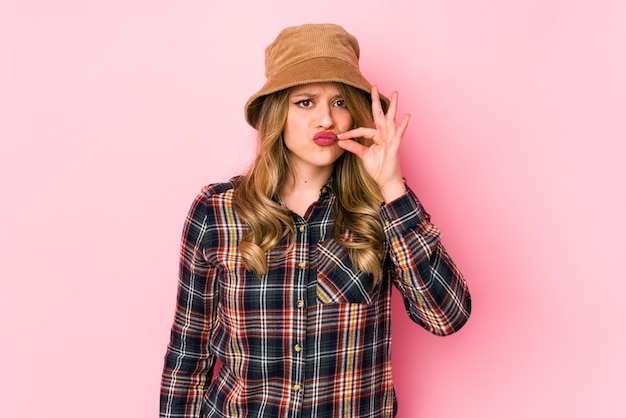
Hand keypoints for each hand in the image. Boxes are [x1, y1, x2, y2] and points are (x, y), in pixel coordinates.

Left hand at [337, 85, 409, 201]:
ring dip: (393, 106)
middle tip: (374, 86)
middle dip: (376, 100)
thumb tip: (340, 141)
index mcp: (376, 137)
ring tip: (395, 94)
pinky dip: (403, 125)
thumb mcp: (362, 155)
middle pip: (379, 114)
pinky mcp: (395, 146)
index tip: (339, 136)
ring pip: (390, 119)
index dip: (350, 133)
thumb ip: (352, 147)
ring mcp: (391, 139)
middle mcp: (384, 135)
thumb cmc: (377, 168)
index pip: (362, 129)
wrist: (385, 181)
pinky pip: (399, 134)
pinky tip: (407, 116)